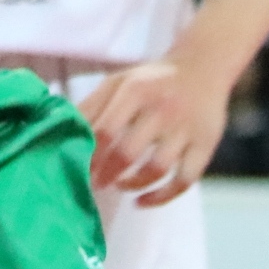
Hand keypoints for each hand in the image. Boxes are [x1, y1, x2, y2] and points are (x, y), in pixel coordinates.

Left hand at [78, 59, 227, 208]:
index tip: (80, 169)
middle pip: (128, 153)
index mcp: (136, 90)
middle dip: (107, 174)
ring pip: (156, 170)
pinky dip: (161, 197)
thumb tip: (63, 131)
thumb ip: (92, 105)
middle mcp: (163, 108)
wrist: (203, 67)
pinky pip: (184, 180)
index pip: (105, 130)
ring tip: (119, 186)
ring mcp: (186, 129)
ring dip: (132, 185)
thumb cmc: (152, 80)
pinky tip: (142, 201)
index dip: (90, 155)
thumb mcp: (119, 81)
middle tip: (96, 184)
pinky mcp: (205, 145)